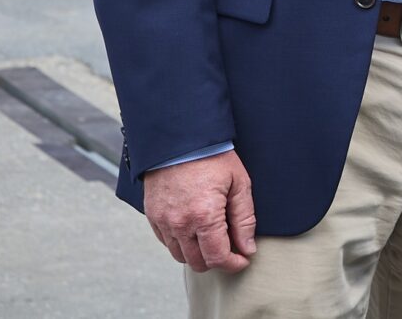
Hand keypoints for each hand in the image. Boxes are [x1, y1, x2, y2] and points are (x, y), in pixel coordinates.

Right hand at [142, 149, 255, 272]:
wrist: (179, 137)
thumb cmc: (212, 156)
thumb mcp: (239, 183)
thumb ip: (244, 219)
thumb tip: (247, 248)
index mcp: (204, 216)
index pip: (218, 257)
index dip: (233, 263)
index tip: (243, 259)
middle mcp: (180, 223)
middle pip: (198, 262)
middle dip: (217, 261)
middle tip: (231, 249)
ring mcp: (163, 221)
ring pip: (180, 256)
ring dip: (198, 254)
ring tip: (213, 239)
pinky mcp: (153, 216)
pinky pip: (166, 242)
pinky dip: (181, 243)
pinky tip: (194, 231)